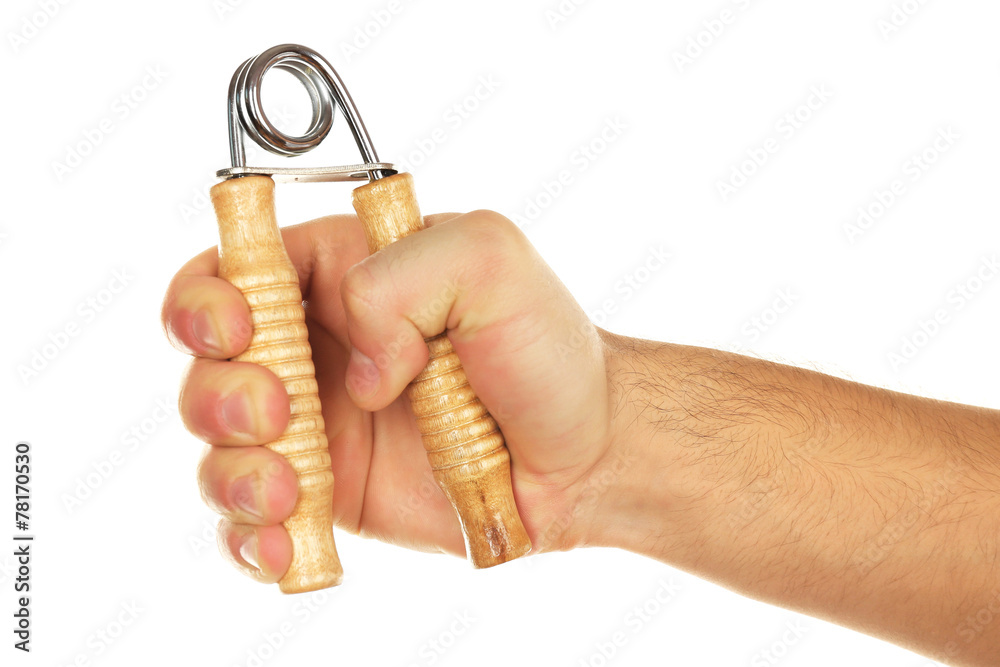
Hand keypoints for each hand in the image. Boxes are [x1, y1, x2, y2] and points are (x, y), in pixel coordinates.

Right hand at [162, 210, 618, 582]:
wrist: (583, 451)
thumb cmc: (544, 347)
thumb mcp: (489, 259)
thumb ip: (400, 276)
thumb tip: (355, 371)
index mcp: (338, 276)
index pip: (230, 270)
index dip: (207, 298)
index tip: (240, 329)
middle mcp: (316, 348)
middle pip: (205, 364)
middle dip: (220, 392)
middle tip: (280, 413)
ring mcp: (317, 425)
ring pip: (217, 446)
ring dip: (232, 469)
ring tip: (289, 488)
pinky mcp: (327, 493)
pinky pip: (253, 519)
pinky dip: (249, 537)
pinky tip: (284, 543)